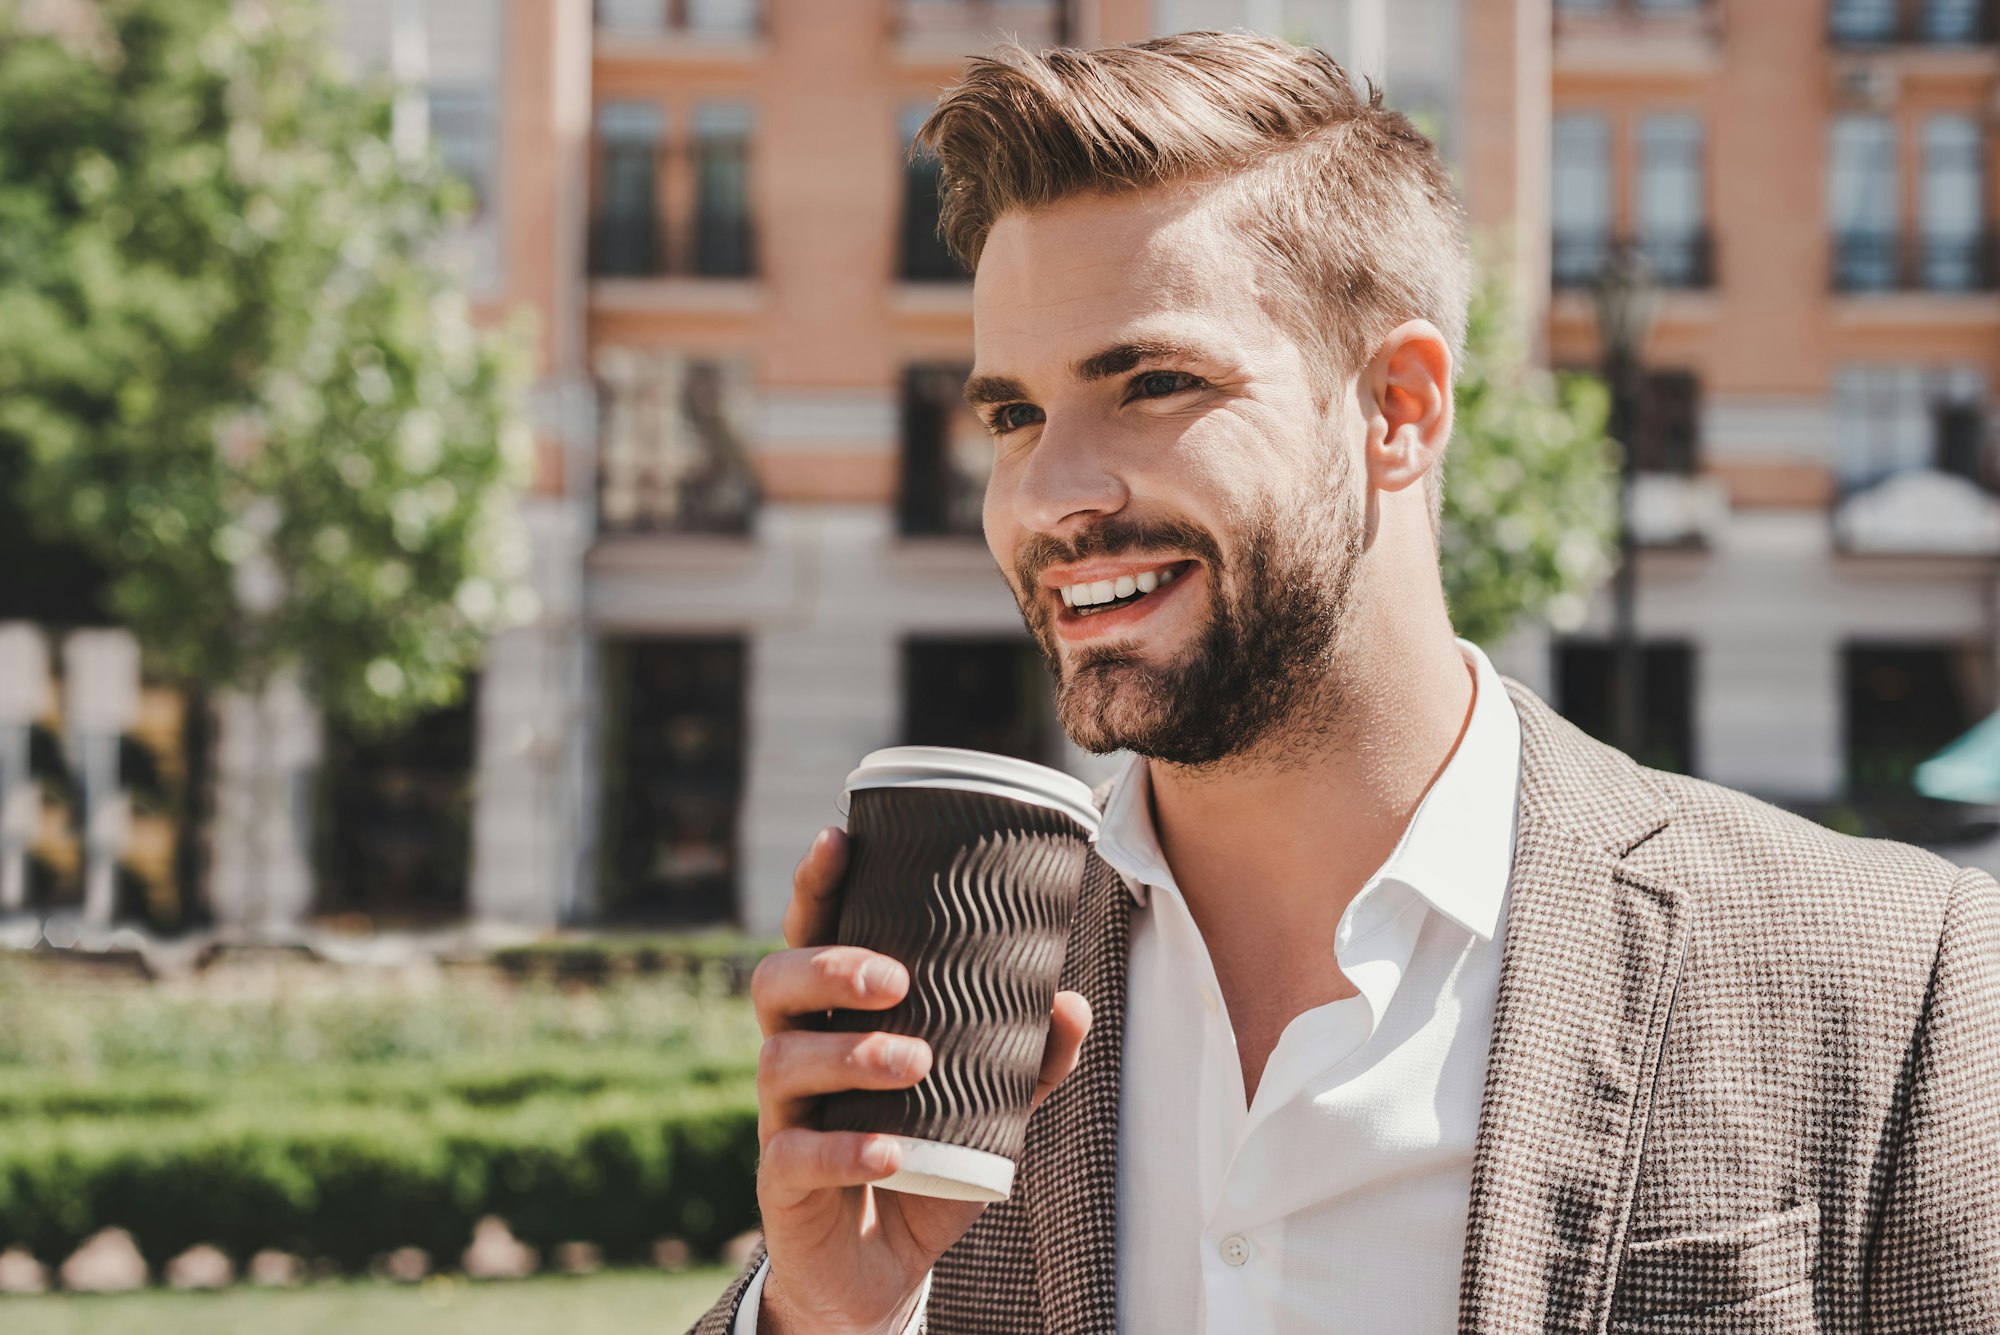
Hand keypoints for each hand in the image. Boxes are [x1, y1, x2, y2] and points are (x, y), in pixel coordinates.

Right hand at [751, 826, 1092, 1334]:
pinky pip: (796, 1154)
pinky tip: (887, 1152)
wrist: (879, 1266)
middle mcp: (793, 1052)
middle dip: (828, 968)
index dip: (816, 886)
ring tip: (914, 1060)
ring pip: (782, 1062)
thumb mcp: (984, 1108)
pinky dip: (843, 1149)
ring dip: (849, 1055)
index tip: (839, 838)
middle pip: (776, 983)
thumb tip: (1071, 1002)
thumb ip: (1028, 1060)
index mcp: (832, 1016)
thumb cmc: (923, 1157)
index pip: (810, 935)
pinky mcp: (781, 1181)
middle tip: (893, 979)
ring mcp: (779, 1116)